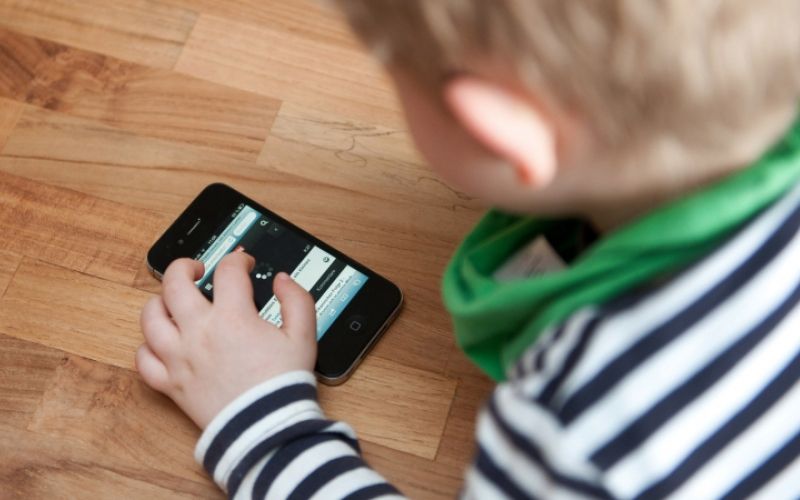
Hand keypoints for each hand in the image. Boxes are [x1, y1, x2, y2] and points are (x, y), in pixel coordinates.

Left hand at [136, 252, 316, 428]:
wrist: (267, 427)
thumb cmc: (283, 384)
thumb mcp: (304, 335)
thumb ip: (296, 299)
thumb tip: (281, 281)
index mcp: (232, 317)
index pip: (228, 270)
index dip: (238, 259)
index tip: (244, 264)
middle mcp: (199, 333)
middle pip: (174, 283)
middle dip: (184, 266)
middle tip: (196, 269)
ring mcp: (180, 358)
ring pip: (149, 318)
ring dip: (159, 302)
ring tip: (171, 300)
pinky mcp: (171, 384)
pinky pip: (144, 361)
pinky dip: (147, 347)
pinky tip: (160, 342)